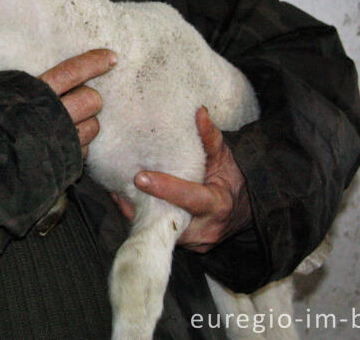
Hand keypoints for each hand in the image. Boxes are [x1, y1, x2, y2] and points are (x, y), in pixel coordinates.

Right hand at [39, 49, 115, 158]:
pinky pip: (84, 150)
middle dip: (90, 100)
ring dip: (86, 125)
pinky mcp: (64, 163)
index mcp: (33, 92)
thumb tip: (42, 76)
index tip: (111, 58)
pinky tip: (62, 147)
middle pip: (91, 99)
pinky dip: (78, 147)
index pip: (71, 72)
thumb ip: (21, 85)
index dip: (93, 63)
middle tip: (78, 102)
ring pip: (94, 126)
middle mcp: (51, 115)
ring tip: (67, 127)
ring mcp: (60, 140)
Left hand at [112, 107, 250, 252]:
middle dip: (141, 201)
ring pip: (156, 227)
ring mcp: (192, 242)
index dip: (165, 188)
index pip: (189, 197)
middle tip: (119, 180)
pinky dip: (140, 214)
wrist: (243, 213)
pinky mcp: (181, 246)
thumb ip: (210, 138)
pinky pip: (155, 231)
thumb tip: (199, 111)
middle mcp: (204, 229)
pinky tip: (123, 196)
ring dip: (135, 208)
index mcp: (217, 205)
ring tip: (116, 185)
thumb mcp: (225, 159)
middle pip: (166, 216)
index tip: (141, 178)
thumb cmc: (232, 182)